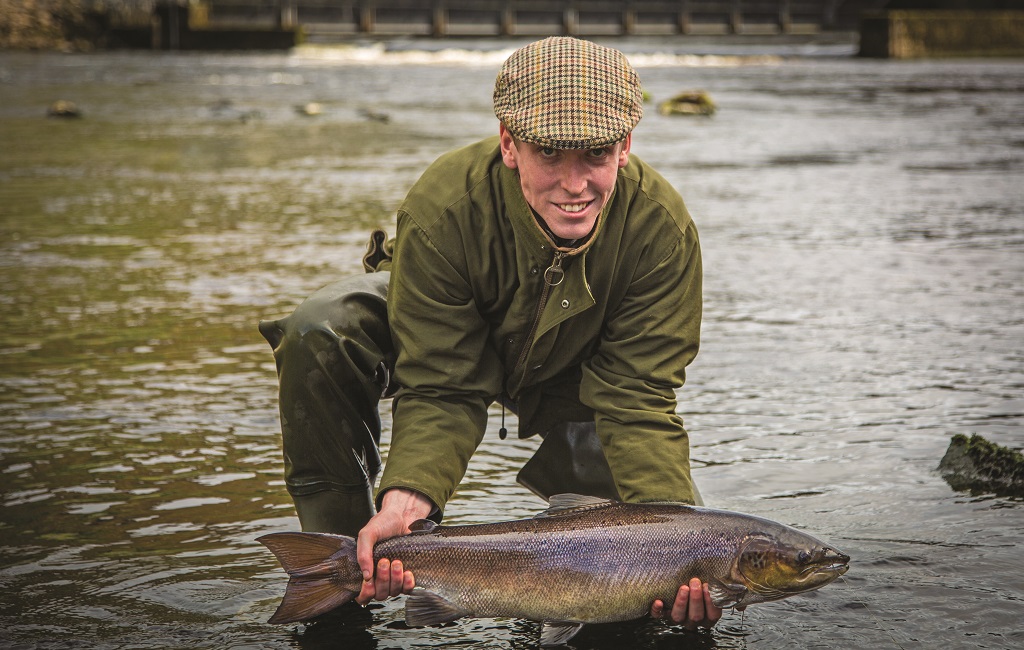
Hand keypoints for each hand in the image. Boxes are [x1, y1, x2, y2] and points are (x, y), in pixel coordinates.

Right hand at [354, 489, 432, 604]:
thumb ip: (362, 553)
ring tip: (397, 562)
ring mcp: (394, 578)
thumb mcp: (367, 534)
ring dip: (395, 579)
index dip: (365, 594)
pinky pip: (408, 589)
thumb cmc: (383, 524)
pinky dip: (408, 583)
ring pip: (393, 592)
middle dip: (382, 580)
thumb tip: (365, 576)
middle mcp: (379, 577)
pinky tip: (408, 572)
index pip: (362, 595)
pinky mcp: (408, 576)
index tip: (369, 582)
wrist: (404, 516)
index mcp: (366, 570)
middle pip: (379, 594)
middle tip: (385, 561)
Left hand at [650, 577, 722, 629]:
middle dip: (696, 599)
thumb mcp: (708, 580)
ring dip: (681, 603)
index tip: (708, 586)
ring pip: (678, 618)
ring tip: (683, 588)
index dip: (711, 602)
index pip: (712, 615)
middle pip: (696, 617)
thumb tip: (726, 568)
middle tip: (695, 582)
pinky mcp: (663, 614)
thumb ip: (715, 580)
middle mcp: (692, 620)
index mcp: (707, 616)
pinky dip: (657, 610)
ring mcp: (677, 618)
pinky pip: (658, 615)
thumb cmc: (697, 580)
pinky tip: (659, 601)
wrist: (678, 580)